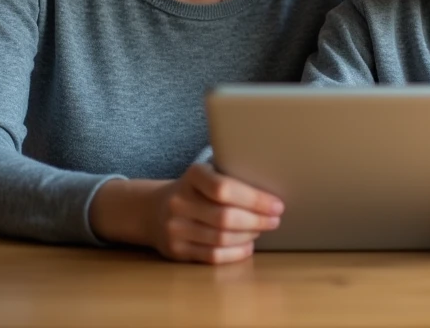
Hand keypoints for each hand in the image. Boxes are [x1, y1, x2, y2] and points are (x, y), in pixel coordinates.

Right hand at [88, 164, 283, 264]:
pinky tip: (248, 246)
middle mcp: (179, 202)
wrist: (152, 210)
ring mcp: (174, 228)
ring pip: (220, 238)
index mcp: (192, 176)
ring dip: (248, 236)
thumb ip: (231, 179)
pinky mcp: (175, 250)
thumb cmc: (194, 190)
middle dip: (256, 220)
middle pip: (225, 217)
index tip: (277, 205)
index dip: (255, 199)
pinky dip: (235, 253)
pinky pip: (212, 256)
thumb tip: (272, 195)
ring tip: (261, 230)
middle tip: (274, 220)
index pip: (224, 188)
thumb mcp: (206, 174)